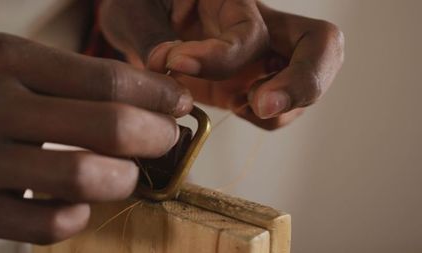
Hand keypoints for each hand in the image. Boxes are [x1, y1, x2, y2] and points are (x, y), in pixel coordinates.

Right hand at [0, 33, 191, 243]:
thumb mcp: (8, 63)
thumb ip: (73, 78)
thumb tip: (148, 98)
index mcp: (7, 60)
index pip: (108, 79)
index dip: (157, 95)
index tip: (179, 103)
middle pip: (109, 126)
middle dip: (156, 136)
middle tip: (164, 139)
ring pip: (85, 178)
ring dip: (124, 179)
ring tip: (126, 173)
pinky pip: (49, 224)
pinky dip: (79, 214)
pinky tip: (79, 200)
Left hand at [99, 0, 343, 128]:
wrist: (143, 23)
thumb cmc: (140, 7)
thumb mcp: (136, 9)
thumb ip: (150, 33)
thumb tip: (164, 64)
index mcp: (233, 0)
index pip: (250, 32)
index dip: (219, 56)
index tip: (178, 65)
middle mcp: (260, 26)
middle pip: (322, 44)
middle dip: (303, 83)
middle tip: (262, 107)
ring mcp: (262, 59)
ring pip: (308, 85)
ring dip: (277, 108)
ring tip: (236, 105)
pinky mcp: (252, 86)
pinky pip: (280, 108)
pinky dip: (264, 118)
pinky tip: (236, 107)